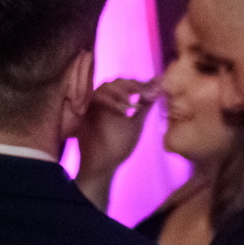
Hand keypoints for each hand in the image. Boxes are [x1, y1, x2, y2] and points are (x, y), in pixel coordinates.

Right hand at [74, 77, 157, 205]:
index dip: (141, 84)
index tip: (155, 87)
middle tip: (145, 93)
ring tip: (136, 105)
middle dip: (133, 85)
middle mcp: (104, 97)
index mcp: (117, 99)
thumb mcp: (136, 123)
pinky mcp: (84, 108)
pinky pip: (96, 97)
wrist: (102, 163)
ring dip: (123, 92)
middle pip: (117, 81)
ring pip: (106, 86)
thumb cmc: (119, 144)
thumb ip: (144, 106)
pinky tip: (125, 111)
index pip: (128, 83)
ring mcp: (94, 102)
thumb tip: (158, 88)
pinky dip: (111, 101)